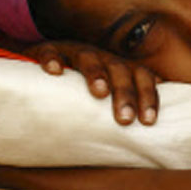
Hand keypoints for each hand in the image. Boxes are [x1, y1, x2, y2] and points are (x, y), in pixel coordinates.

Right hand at [22, 41, 160, 125]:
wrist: (42, 63)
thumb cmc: (80, 88)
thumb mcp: (105, 97)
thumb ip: (123, 110)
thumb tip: (148, 140)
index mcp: (118, 67)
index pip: (141, 76)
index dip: (148, 96)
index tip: (148, 122)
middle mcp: (100, 57)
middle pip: (119, 69)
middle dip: (125, 92)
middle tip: (125, 119)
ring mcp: (74, 51)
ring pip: (89, 57)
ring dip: (96, 73)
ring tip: (100, 92)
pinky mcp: (48, 49)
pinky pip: (51, 50)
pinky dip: (53, 58)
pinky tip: (54, 71)